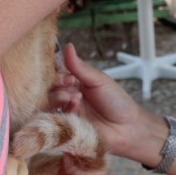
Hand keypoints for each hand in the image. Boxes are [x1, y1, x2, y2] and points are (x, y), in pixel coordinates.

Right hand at [50, 43, 157, 159]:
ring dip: (57, 97)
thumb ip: (80, 67)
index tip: (66, 73)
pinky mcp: (65, 126)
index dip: (56, 71)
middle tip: (69, 83)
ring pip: (48, 102)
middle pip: (48, 87)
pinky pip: (53, 117)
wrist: (127, 127)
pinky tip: (74, 107)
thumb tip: (68, 46)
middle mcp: (67, 94)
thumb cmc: (116, 101)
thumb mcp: (98, 80)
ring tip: (72, 97)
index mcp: (74, 81)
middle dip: (56, 83)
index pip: (56, 72)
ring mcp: (65, 110)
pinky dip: (62, 110)